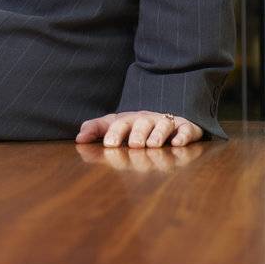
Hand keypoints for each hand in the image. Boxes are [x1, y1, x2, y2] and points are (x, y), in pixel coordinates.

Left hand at [75, 111, 202, 147]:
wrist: (167, 118)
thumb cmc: (136, 127)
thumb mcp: (115, 125)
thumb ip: (96, 129)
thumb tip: (78, 138)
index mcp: (130, 119)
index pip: (120, 122)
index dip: (115, 132)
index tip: (109, 144)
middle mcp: (148, 119)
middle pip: (142, 122)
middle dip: (138, 133)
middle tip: (134, 144)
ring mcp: (167, 122)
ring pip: (163, 125)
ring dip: (158, 134)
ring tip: (153, 145)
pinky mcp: (185, 127)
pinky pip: (186, 129)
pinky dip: (183, 135)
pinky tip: (177, 144)